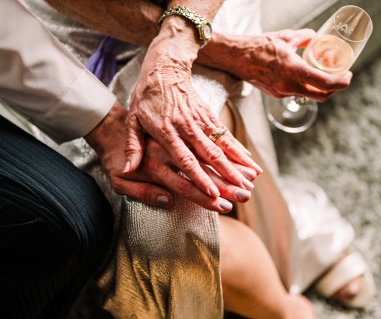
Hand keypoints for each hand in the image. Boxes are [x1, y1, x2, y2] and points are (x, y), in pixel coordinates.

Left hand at [86, 102, 254, 212]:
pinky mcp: (209, 115)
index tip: (212, 193)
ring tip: (253, 181)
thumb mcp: (132, 121)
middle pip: (210, 155)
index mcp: (166, 132)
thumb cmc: (145, 98)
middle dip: (227, 176)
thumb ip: (132, 146)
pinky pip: (226, 135)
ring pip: (223, 145)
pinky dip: (239, 149)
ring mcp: (200, 120)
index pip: (185, 159)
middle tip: (241, 193)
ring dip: (239, 164)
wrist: (164, 69)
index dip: (200, 177)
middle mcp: (186, 127)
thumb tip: (128, 170)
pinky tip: (250, 162)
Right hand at [200, 29, 351, 101]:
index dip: (342, 82)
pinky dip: (305, 86)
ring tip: (323, 74)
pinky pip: (296, 93)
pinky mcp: (275, 93)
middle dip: (335, 89)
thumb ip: (305, 37)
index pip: (326, 84)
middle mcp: (289, 86)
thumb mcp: (286, 37)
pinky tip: (305, 76)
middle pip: (321, 96)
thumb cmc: (258, 46)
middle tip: (341, 78)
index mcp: (294, 71)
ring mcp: (281, 92)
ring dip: (320, 88)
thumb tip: (315, 38)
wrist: (236, 58)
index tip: (348, 75)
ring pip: (309, 95)